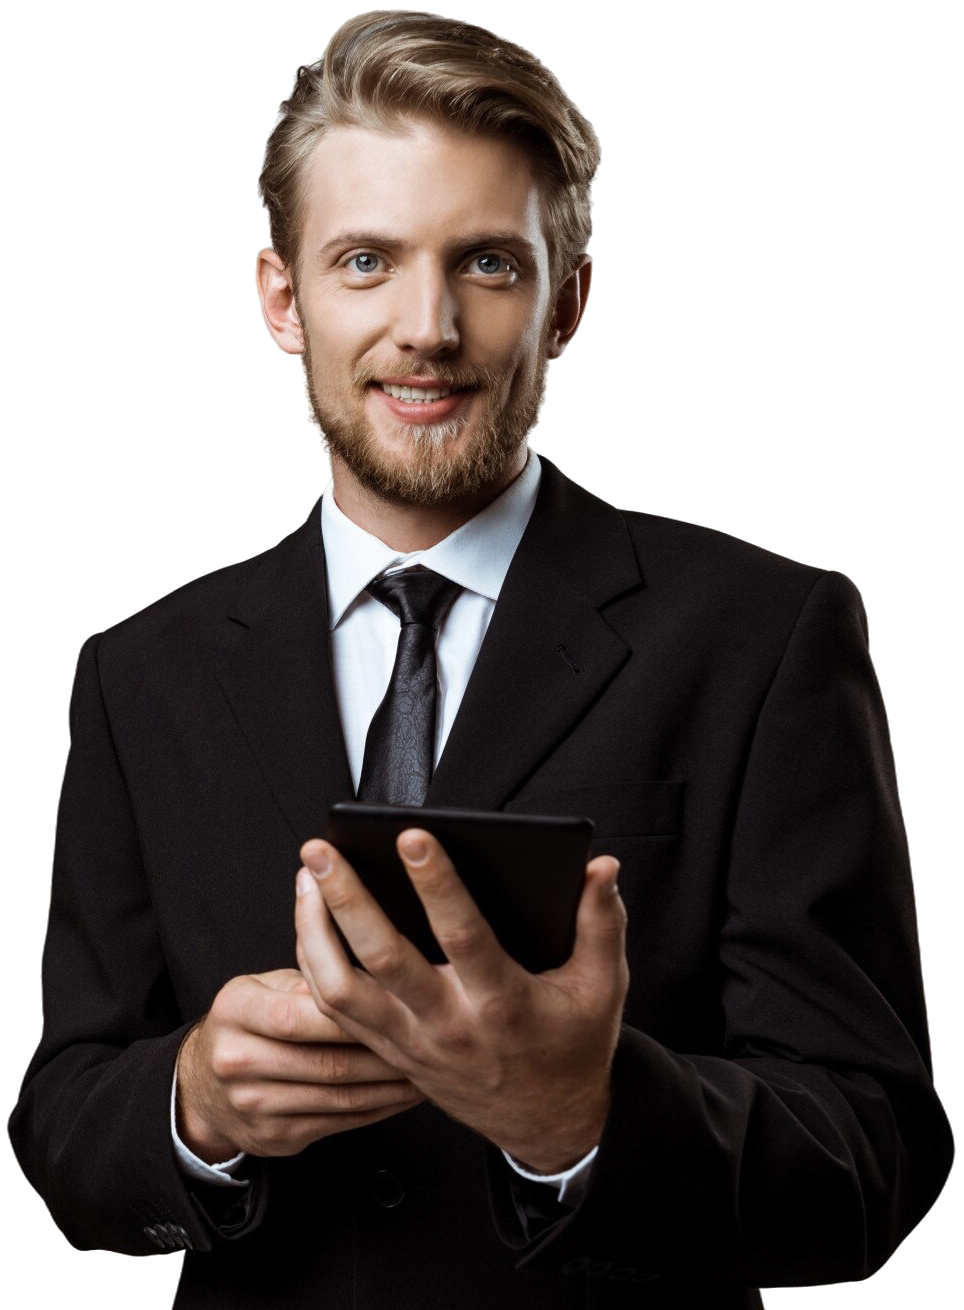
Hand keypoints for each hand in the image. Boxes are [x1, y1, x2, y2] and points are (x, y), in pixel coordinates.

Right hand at [175, 967, 425, 1162]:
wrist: (203, 1086)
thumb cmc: (249, 1022)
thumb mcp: (263, 985)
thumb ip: (309, 977)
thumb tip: (368, 964)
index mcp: (236, 1010)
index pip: (301, 1014)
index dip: (355, 1012)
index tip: (400, 1005)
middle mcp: (238, 1060)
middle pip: (326, 1060)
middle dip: (385, 1053)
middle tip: (431, 1040)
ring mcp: (254, 1106)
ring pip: (339, 1097)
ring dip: (391, 1085)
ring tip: (429, 1065)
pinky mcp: (275, 1138)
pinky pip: (339, 1122)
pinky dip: (379, 1109)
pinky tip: (405, 1093)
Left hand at [294, 831, 627, 1173]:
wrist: (547, 1122)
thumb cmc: (573, 1046)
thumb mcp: (602, 986)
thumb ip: (603, 922)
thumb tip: (600, 867)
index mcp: (503, 1004)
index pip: (463, 936)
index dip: (436, 885)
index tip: (412, 836)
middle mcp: (448, 1025)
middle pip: (382, 959)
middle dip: (346, 900)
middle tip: (323, 850)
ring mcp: (411, 1042)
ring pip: (341, 988)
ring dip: (315, 929)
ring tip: (307, 876)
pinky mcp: (390, 1052)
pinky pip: (334, 1010)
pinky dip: (313, 962)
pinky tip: (310, 919)